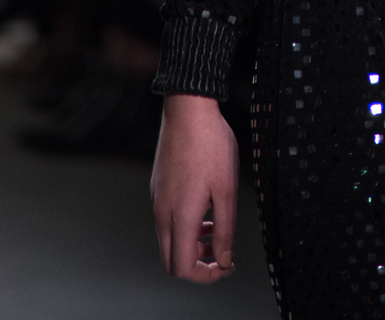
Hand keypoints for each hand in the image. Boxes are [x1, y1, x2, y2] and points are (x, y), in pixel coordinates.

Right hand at [151, 94, 238, 282]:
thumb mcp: (226, 188)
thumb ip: (225, 229)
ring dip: (192, 244)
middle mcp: (162, 213)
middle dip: (197, 264)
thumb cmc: (211, 144)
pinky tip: (204, 207)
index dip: (206, 276)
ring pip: (169, 241)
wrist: (188, 109)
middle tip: (221, 251)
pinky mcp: (157, 188)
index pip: (183, 269)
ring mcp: (157, 200)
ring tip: (215, 228)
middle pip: (172, 261)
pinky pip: (167, 221)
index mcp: (180, 216)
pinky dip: (185, 226)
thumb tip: (224, 259)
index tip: (227, 265)